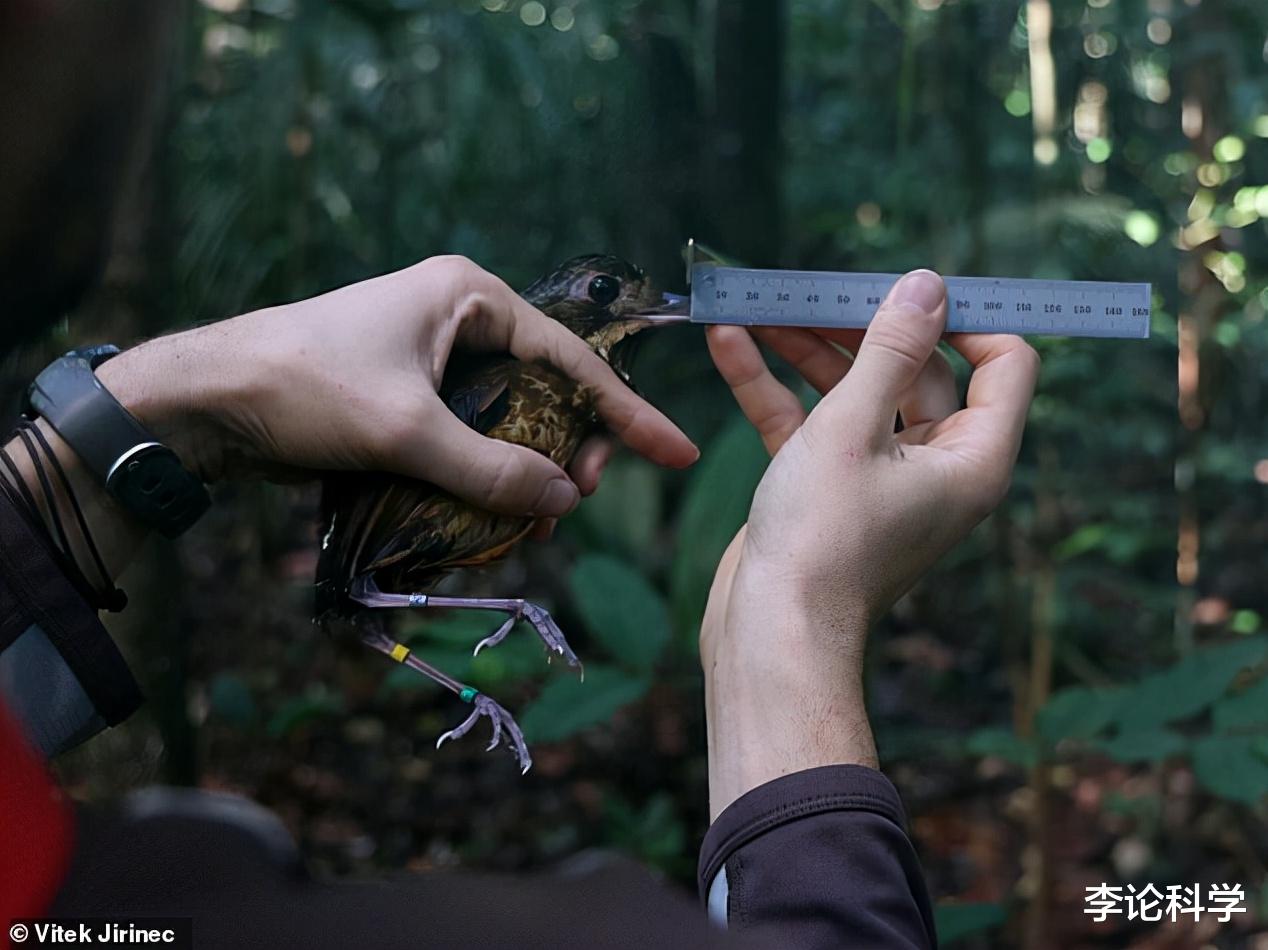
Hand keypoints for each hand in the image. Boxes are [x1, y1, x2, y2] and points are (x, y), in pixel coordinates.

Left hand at [98, 255, 696, 515]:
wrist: (207, 401)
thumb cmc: (305, 389)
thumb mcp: (406, 430)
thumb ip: (490, 468)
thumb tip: (562, 502)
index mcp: (468, 296)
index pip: (570, 358)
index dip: (627, 412)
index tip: (677, 454)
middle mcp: (459, 319)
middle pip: (546, 391)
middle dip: (568, 449)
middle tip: (570, 504)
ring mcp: (434, 359)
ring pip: (510, 420)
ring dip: (526, 470)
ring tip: (532, 521)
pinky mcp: (410, 396)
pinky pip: (471, 436)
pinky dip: (488, 474)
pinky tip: (494, 514)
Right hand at [700, 269, 1038, 816]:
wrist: (770, 633)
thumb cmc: (821, 539)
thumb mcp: (852, 429)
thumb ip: (888, 351)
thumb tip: (927, 284)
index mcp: (972, 458)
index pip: (1003, 364)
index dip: (966, 318)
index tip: (910, 286)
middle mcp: (937, 467)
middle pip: (915, 370)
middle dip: (860, 326)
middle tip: (817, 288)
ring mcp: (881, 479)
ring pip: (855, 392)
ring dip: (807, 350)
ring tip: (761, 305)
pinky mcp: (830, 488)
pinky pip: (811, 423)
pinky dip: (774, 388)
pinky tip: (730, 345)